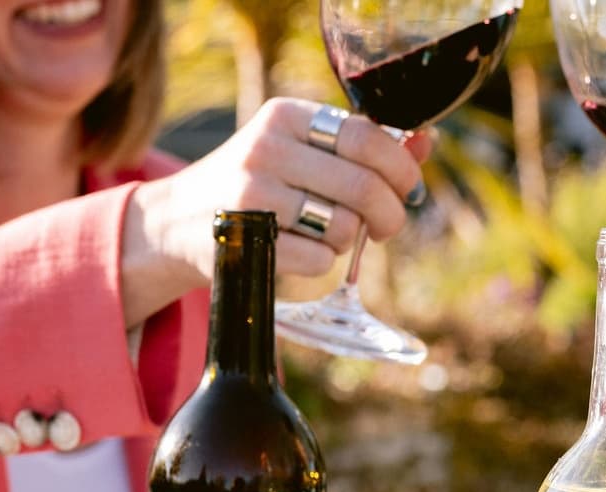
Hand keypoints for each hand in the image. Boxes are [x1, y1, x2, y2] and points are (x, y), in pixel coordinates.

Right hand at [121, 98, 432, 325]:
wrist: (176, 222)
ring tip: (328, 234)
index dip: (402, 169)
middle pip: (365, 186)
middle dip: (390, 214)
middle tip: (385, 227)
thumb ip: (363, 146)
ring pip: (344, 227)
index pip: (368, 137)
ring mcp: (253, 196)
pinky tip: (301, 251)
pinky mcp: (246, 241)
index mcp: (286, 116)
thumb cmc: (257, 183)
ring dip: (349, 240)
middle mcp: (267, 149)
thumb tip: (429, 143)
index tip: (408, 189)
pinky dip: (323, 263)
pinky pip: (319, 261)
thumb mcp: (301, 150)